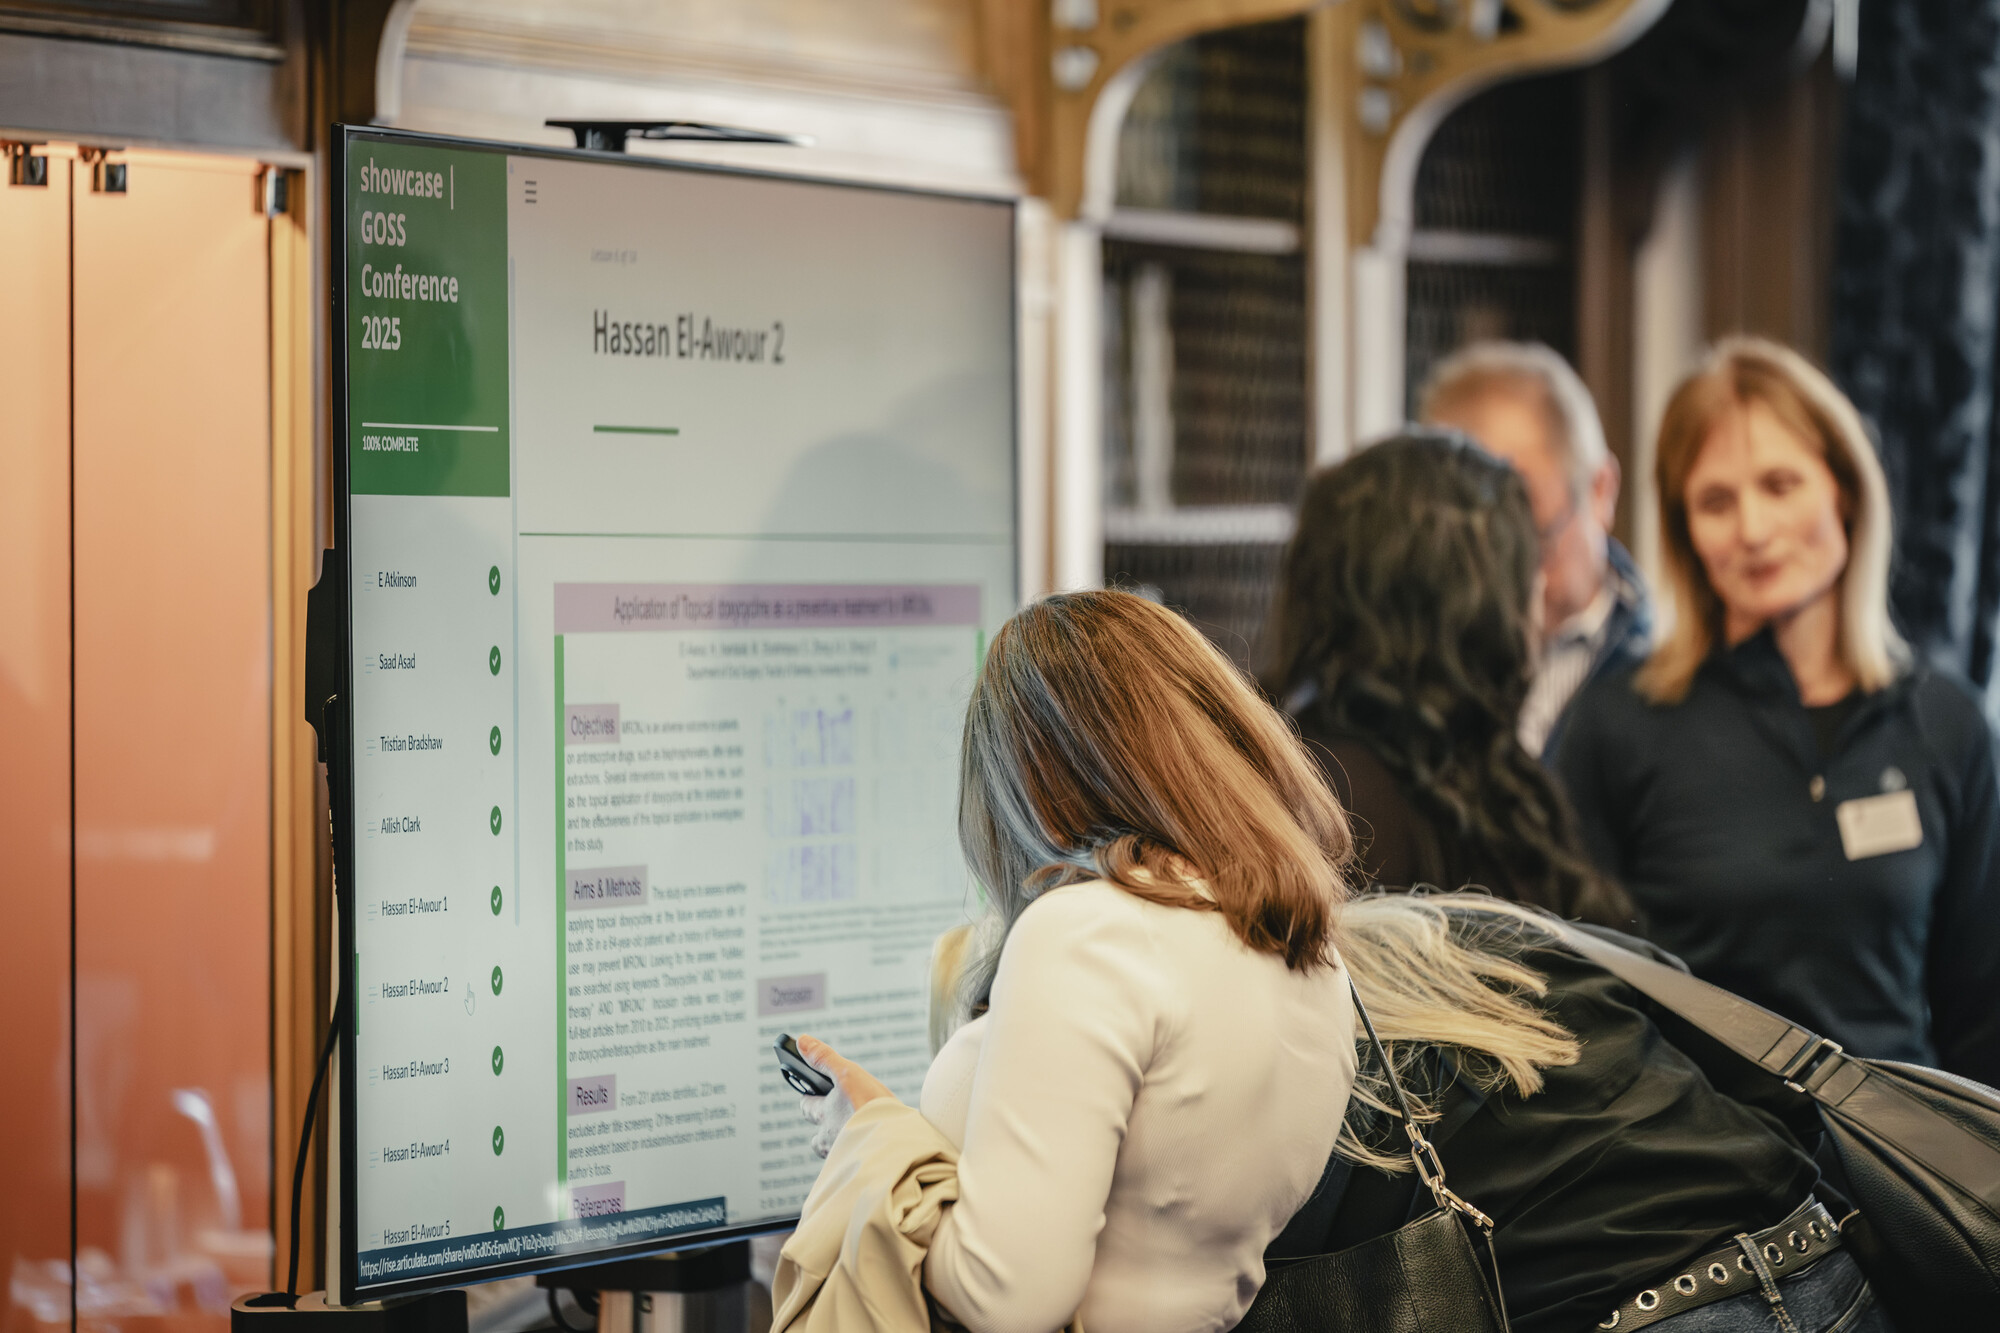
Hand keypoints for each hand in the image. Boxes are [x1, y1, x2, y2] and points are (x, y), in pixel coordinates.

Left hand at [796, 1035, 897, 1157]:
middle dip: (822, 1127)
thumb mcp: (847, 1074)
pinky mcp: (862, 1164)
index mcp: (825, 1115)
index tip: (810, 1091)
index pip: (806, 1105)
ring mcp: (845, 1154)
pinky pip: (853, 1161)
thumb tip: (801, 1041)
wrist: (895, 1141)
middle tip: (833, 1117)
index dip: (808, 1097)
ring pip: (834, 1150)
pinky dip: (859, 1153)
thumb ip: (825, 1058)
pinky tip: (872, 1148)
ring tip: (854, 1136)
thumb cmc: (870, 1106)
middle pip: (816, 1137)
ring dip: (840, 1142)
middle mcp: (830, 1138)